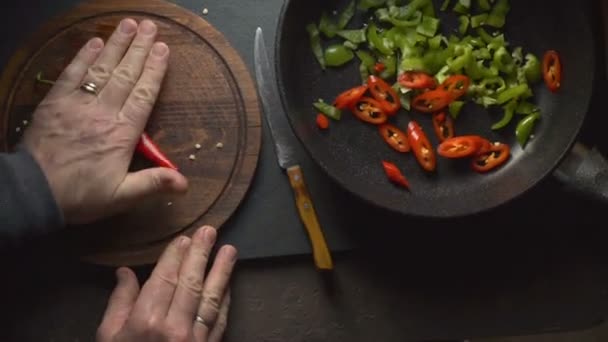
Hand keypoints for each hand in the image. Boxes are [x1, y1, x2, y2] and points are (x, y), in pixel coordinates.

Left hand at [22, 18, 187, 223]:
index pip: (143, 95)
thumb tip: (185, 182)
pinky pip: (72, 74)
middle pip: (125, 75)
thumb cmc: (81, 195)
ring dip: (117, 45)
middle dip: (140, 49)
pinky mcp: (56, 102)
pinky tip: (95, 42)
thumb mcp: (121, 197)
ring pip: (102, 69)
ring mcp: (78, 104)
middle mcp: (103, 112)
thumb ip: (152, 184)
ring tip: (130, 25)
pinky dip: (84, 57)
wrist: (34, 192)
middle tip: (151, 27)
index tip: (164, 49)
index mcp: (122, 133)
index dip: (155, 71)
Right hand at [97, 226, 235, 341]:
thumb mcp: (108, 338)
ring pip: (212, 298)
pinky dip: (226, 300)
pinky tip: (229, 284)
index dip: (177, 256)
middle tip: (211, 232)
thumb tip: (126, 272)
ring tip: (231, 250)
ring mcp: (194, 340)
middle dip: (202, 254)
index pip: (165, 278)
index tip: (186, 238)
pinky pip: (219, 320)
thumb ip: (119, 303)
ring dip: (222, 272)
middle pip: (191, 283)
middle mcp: (173, 327)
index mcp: (145, 321)